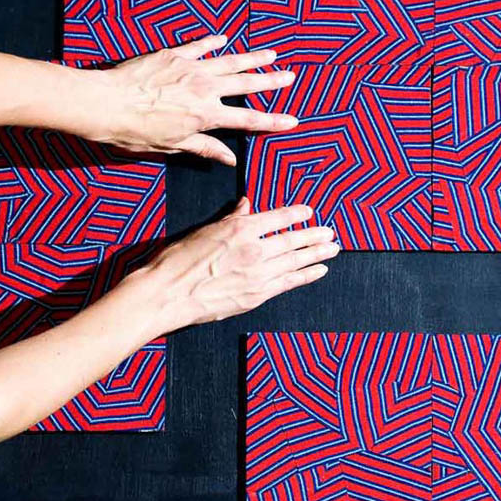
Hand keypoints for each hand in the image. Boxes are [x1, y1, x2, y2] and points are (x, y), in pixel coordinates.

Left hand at [74, 35, 296, 163]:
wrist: (105, 103)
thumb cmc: (136, 131)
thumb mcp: (172, 146)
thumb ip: (204, 148)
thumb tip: (230, 158)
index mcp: (206, 116)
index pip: (248, 120)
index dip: (273, 121)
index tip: (292, 120)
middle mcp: (205, 89)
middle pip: (246, 85)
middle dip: (271, 81)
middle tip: (290, 75)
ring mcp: (191, 68)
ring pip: (229, 61)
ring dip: (252, 58)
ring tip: (271, 54)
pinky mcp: (174, 55)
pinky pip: (199, 46)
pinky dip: (213, 42)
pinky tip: (224, 38)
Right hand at [141, 198, 338, 332]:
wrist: (166, 294)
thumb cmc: (177, 260)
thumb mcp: (204, 231)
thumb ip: (230, 218)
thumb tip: (245, 205)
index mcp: (239, 228)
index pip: (278, 217)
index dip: (297, 214)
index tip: (309, 212)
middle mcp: (253, 249)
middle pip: (293, 240)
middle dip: (315, 235)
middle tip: (331, 232)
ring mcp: (257, 274)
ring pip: (295, 261)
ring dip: (317, 254)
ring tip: (334, 248)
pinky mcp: (256, 296)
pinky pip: (288, 283)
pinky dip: (306, 275)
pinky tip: (319, 271)